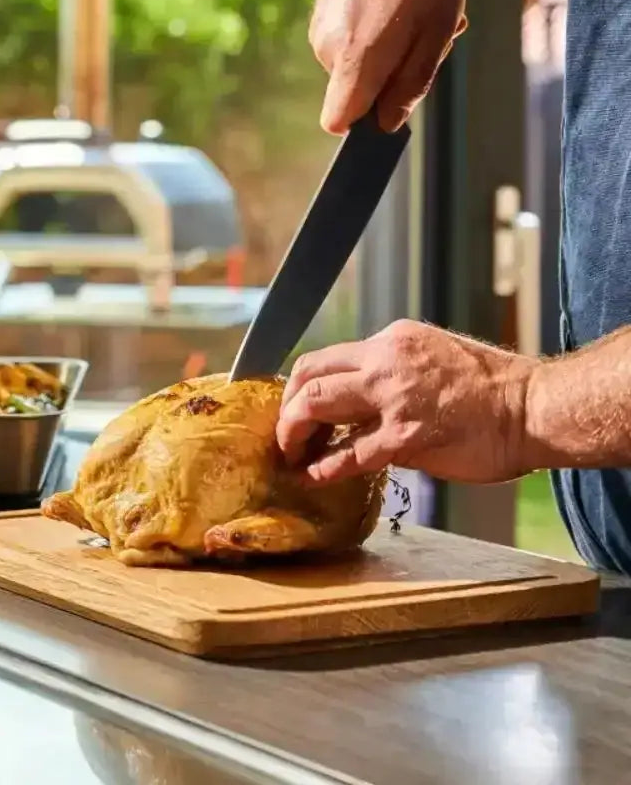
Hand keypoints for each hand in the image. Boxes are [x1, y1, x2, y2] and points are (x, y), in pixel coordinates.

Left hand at [276, 320, 536, 484]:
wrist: (533, 407)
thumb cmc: (491, 389)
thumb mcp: (432, 358)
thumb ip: (392, 375)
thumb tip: (359, 402)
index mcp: (392, 341)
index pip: (325, 358)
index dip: (300, 387)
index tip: (295, 409)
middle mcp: (385, 360)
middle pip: (308, 376)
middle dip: (288, 407)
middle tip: (286, 434)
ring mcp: (394, 397)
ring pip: (316, 404)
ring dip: (294, 432)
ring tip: (292, 454)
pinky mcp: (407, 435)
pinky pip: (351, 452)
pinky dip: (327, 466)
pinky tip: (317, 476)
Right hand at [310, 0, 466, 133]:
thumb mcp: (436, 34)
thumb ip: (410, 86)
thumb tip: (387, 122)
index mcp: (355, 58)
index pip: (337, 121)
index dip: (364, 122)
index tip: (389, 105)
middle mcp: (326, 48)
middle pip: (354, 91)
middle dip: (386, 76)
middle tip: (420, 38)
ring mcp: (319, 27)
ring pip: (351, 65)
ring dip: (382, 50)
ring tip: (411, 13)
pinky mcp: (320, 10)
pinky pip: (345, 40)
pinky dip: (369, 30)